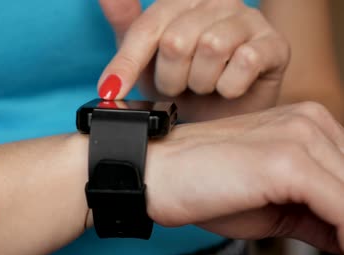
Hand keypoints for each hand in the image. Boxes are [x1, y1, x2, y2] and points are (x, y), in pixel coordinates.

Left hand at [98, 0, 289, 120]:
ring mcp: (249, 19)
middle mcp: (216, 3)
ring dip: (200, 82)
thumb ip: (127, 25)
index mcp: (181, 2)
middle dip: (170, 78)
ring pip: (210, 49)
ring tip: (205, 85)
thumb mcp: (147, 58)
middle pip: (176, 41)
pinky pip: (244, 62)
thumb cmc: (184, 82)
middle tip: (179, 87)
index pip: (148, 27)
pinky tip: (229, 88)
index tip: (111, 91)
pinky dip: (229, 86)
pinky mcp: (275, 44)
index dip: (127, 63)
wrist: (224, 113)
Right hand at [145, 102, 343, 254]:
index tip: (341, 243)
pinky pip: (342, 208)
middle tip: (340, 253)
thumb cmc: (199, 184)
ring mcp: (299, 136)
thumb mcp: (270, 204)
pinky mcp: (287, 160)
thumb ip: (316, 215)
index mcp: (306, 123)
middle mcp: (308, 121)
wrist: (152, 171)